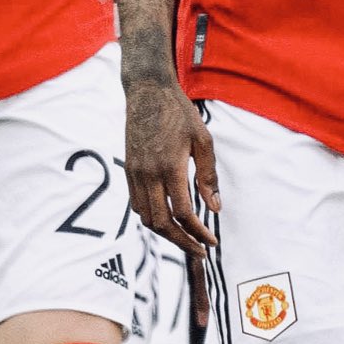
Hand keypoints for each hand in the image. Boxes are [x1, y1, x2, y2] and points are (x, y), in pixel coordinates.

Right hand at [123, 71, 219, 295]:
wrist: (147, 92)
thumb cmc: (180, 113)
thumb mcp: (203, 140)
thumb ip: (209, 176)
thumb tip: (215, 208)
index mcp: (170, 167)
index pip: (182, 213)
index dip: (198, 233)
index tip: (211, 241)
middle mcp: (148, 174)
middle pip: (162, 223)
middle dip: (182, 242)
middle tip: (201, 251)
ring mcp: (135, 173)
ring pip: (146, 218)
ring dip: (166, 233)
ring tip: (186, 238)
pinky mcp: (128, 170)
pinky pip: (136, 205)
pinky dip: (152, 218)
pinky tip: (167, 218)